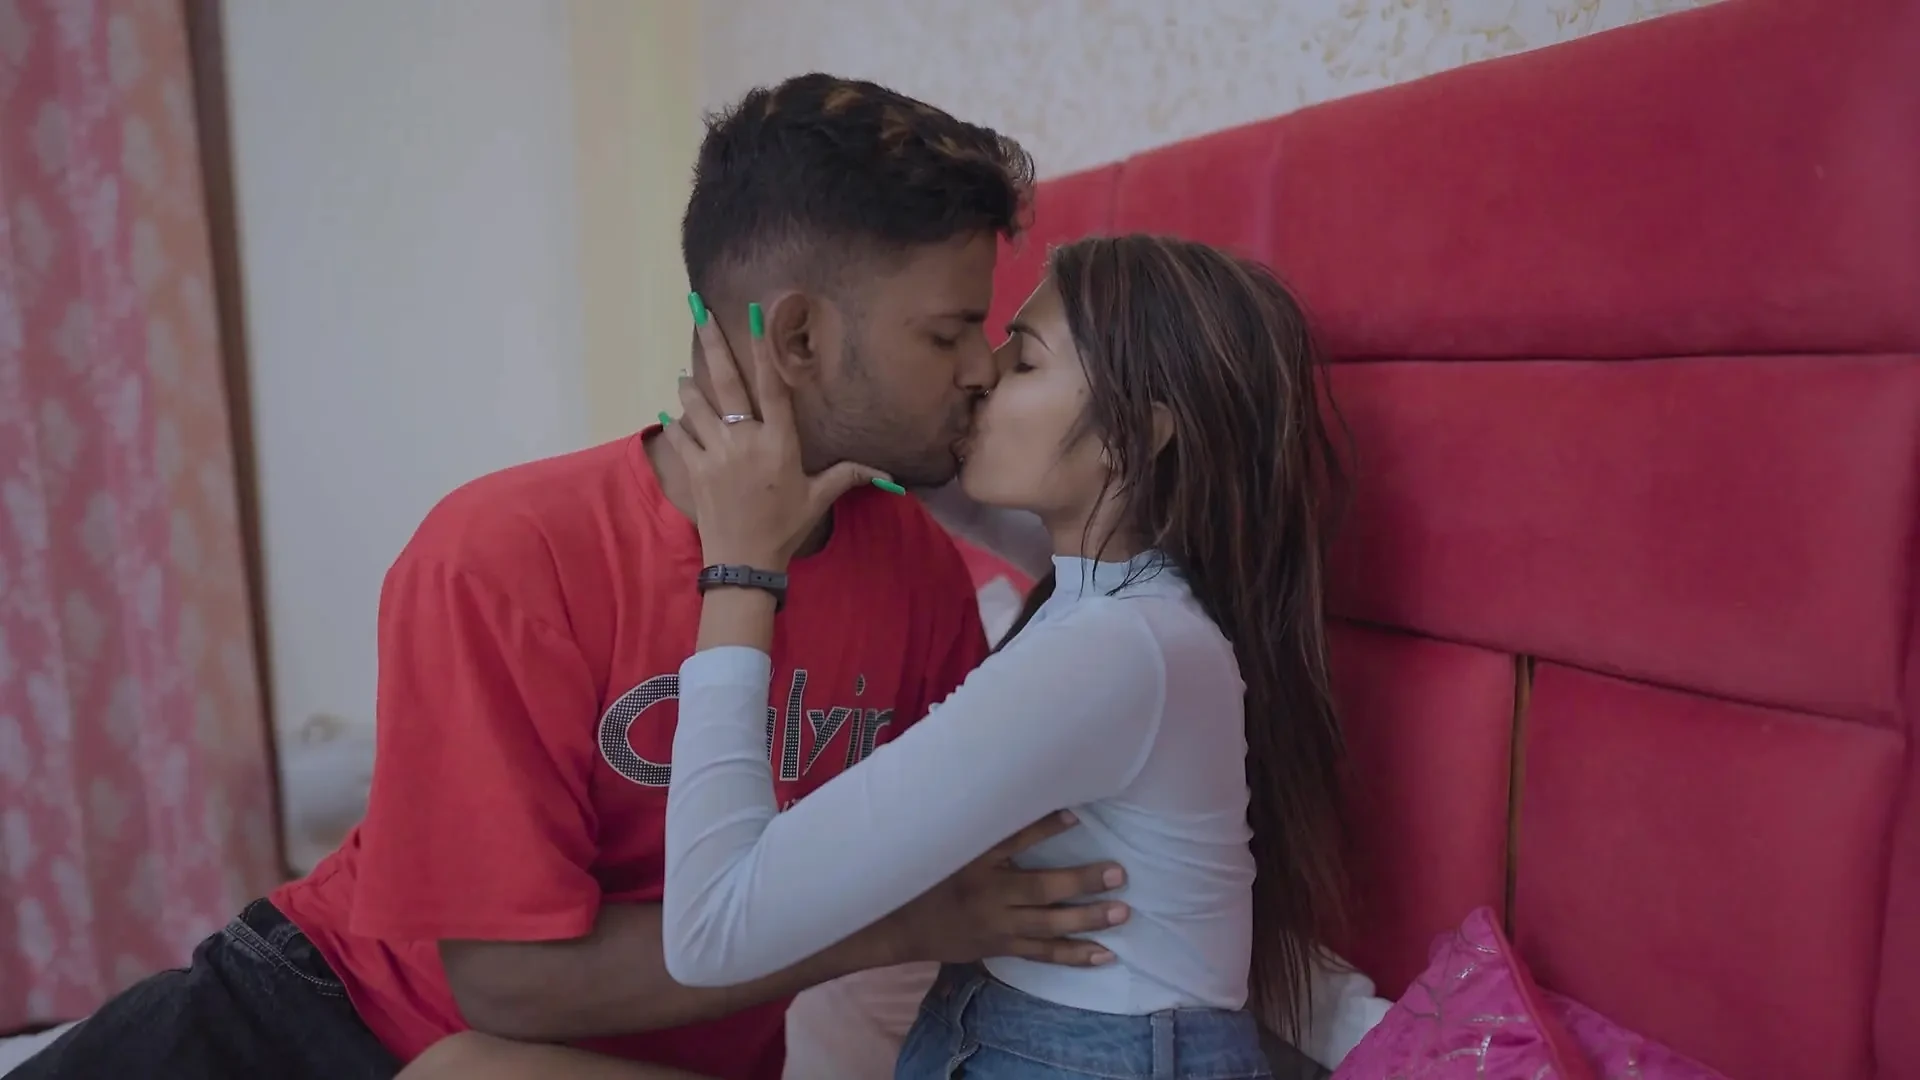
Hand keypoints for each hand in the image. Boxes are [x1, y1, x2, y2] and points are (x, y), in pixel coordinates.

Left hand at [662, 303, 890, 569]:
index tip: (754, 317)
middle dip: (713, 344)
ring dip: (689, 386)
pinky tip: (670, 412)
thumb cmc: (784, 528)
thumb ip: (846, 475)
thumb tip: (885, 473)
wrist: (744, 562)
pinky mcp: (694, 470)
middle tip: (699, 313)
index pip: (772, 387)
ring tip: (685, 373)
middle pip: (726, 382)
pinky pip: (679, 436)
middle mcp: (745, 440)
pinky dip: (674, 422)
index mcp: (779, 442)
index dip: (763, 349)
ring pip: (696, 405)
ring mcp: (715, 453)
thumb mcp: (818, 499)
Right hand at [874, 811, 1129, 967]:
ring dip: (1087, 919)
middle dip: (1081, 881)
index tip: (1076, 813)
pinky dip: (1073, 954)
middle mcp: (988, 893)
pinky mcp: (1000, 947)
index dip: (1044, 827)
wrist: (896, 924)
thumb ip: (976, 818)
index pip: (1013, 839)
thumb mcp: (945, 840)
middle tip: (1118, 873)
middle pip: (1041, 888)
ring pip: (1048, 924)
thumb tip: (1003, 780)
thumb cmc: (927, 873)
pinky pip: (1042, 953)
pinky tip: (1104, 954)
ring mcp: (996, 924)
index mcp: (974, 860)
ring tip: (1122, 912)